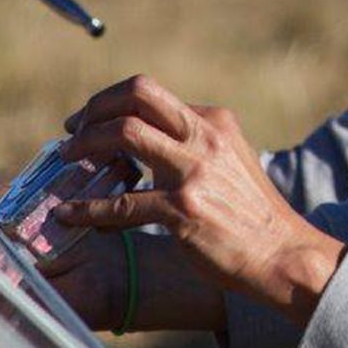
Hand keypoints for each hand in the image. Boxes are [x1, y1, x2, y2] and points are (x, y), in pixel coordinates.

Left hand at [54, 77, 344, 324]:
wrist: (282, 253)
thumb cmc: (252, 213)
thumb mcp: (231, 160)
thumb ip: (194, 144)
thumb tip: (146, 138)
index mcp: (214, 121)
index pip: (149, 93)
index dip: (109, 102)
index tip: (87, 120)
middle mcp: (205, 137)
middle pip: (137, 94)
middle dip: (95, 108)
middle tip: (71, 132)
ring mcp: (194, 171)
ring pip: (124, 133)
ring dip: (84, 145)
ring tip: (65, 161)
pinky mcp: (183, 210)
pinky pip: (121, 204)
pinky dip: (88, 208)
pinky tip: (70, 214)